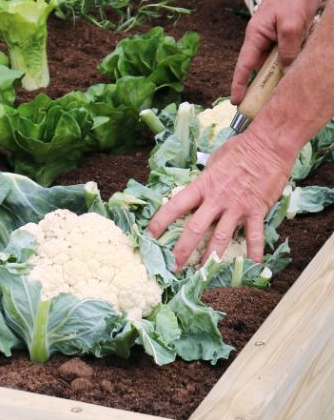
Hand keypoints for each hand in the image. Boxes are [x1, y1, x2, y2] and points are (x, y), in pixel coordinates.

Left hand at [146, 129, 292, 269]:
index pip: (174, 206)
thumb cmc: (240, 149)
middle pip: (193, 229)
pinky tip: (252, 265)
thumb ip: (205, 179)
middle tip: (172, 267)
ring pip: (219, 238)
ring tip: (201, 274)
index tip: (149, 236)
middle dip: (181, 251)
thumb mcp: (214, 160)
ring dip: (209, 258)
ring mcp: (236, 207)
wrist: (270, 144)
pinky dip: (253, 251)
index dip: (159, 222)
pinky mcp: (256, 211)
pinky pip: (254, 235)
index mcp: (202, 186)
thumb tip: (197, 187)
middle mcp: (216, 200)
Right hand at [231, 0, 319, 104]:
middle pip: (260, 67)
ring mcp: (274, 36)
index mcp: (254, 35)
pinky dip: (295, 55)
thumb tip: (286, 69)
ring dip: (284, 67)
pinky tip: (303, 55)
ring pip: (277, 60)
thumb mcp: (291, 25)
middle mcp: (262, 38)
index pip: (243, 66)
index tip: (236, 102)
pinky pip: (288, 51)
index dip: (238, 85)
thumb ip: (287, 50)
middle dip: (264, 83)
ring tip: (290, 77)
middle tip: (267, 102)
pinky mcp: (287, 33)